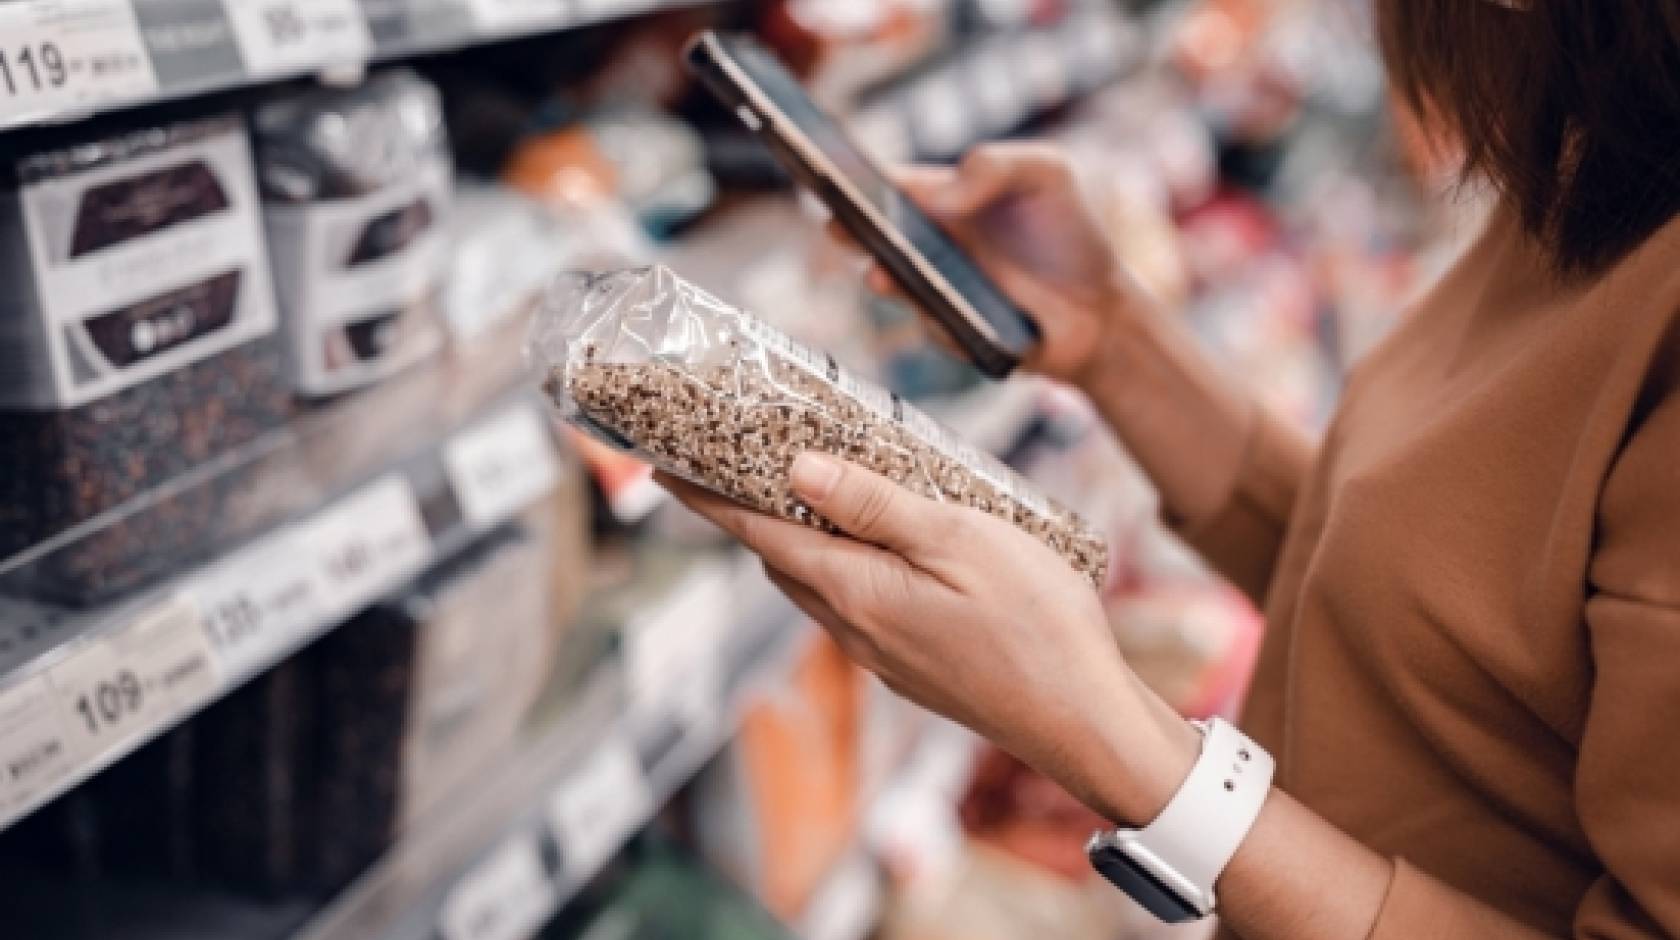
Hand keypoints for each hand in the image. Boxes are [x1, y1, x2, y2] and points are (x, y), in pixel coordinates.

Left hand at [660, 452, 1199, 826]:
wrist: (1082, 721)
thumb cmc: (1036, 625)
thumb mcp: (958, 539)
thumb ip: (873, 505)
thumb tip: (795, 470)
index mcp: (854, 590)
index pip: (755, 533)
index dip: (706, 496)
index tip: (662, 467)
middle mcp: (852, 629)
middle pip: (779, 559)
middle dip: (750, 511)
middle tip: (741, 459)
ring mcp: (880, 655)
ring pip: (816, 586)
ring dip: (799, 540)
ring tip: (813, 491)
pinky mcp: (910, 669)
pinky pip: (854, 609)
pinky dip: (844, 568)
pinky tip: (882, 547)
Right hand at [841, 142, 1164, 388]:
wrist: (1103, 312)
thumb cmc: (1071, 235)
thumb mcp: (1047, 175)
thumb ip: (995, 165)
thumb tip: (941, 194)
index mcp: (941, 197)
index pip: (886, 182)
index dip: (851, 173)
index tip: (824, 167)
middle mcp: (927, 243)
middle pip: (871, 233)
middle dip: (848, 228)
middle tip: (837, 223)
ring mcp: (933, 290)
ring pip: (892, 284)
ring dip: (884, 280)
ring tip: (882, 274)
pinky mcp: (948, 333)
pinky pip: (933, 327)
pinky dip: (944, 322)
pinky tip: (961, 319)